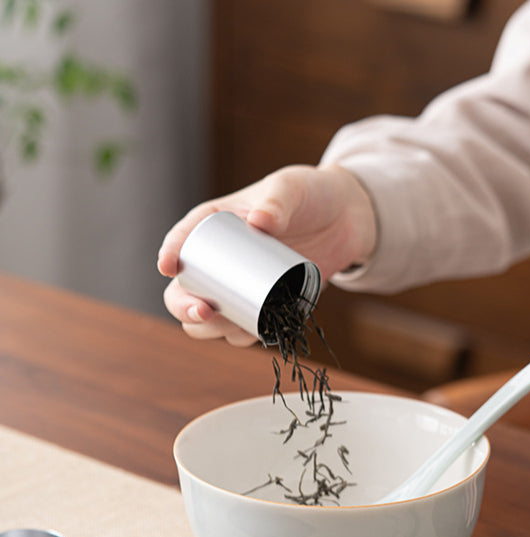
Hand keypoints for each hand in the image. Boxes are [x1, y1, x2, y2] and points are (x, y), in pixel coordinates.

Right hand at [158, 163, 375, 342]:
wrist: (344, 220)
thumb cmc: (310, 195)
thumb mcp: (292, 189)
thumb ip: (278, 201)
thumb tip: (260, 223)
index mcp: (213, 223)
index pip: (181, 239)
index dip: (169, 254)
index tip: (168, 266)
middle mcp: (217, 259)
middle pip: (182, 291)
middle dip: (184, 307)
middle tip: (206, 311)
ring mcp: (237, 286)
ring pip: (207, 319)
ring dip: (211, 330)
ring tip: (232, 325)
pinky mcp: (260, 305)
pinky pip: (240, 329)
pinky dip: (241, 336)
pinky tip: (253, 334)